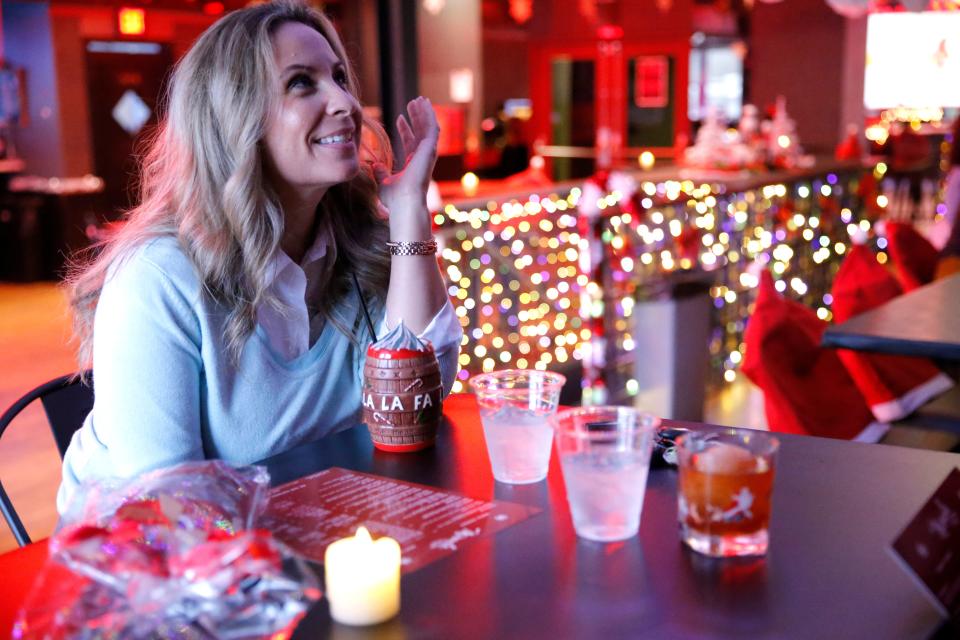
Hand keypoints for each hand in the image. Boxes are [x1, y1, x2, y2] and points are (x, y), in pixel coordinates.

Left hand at [373, 97, 438, 236]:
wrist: (404, 202)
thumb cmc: (395, 198)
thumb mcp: (383, 182)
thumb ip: (380, 172)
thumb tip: (374, 164)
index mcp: (412, 164)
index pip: (410, 143)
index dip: (405, 129)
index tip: (399, 118)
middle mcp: (421, 157)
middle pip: (420, 132)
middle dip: (416, 117)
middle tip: (412, 103)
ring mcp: (427, 153)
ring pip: (428, 128)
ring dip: (424, 113)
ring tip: (418, 99)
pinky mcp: (430, 149)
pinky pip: (432, 127)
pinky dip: (429, 115)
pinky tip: (424, 104)